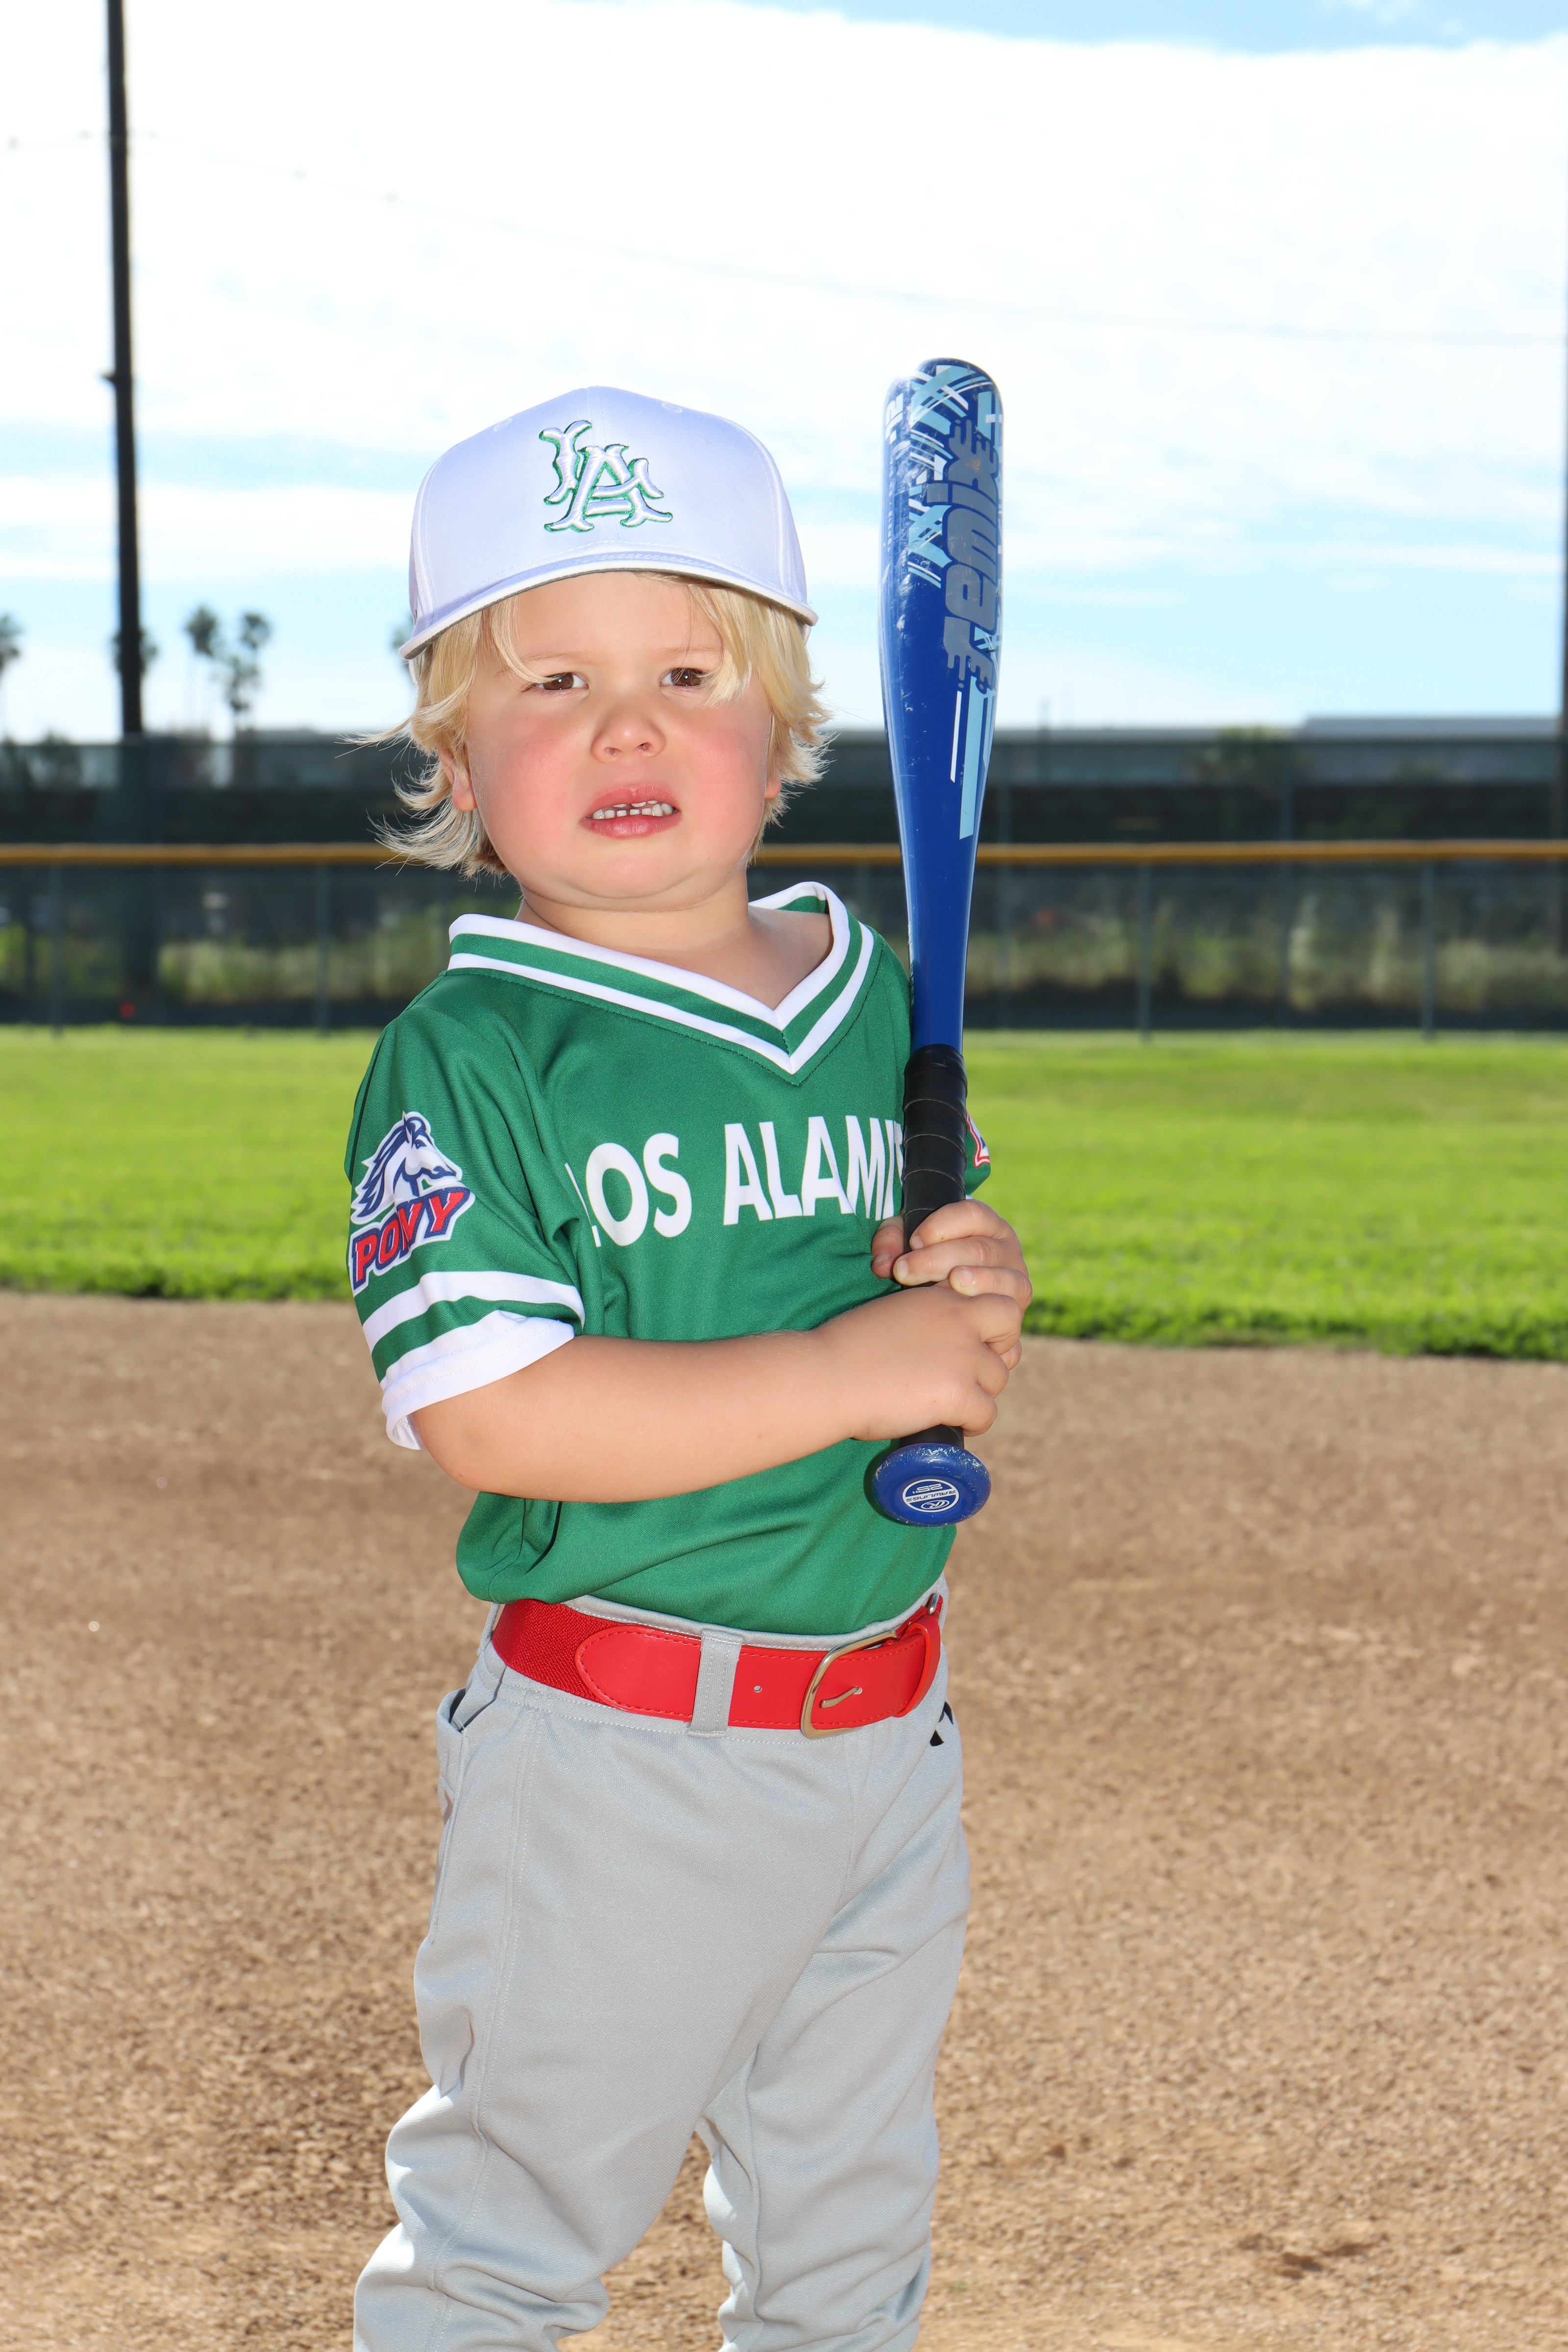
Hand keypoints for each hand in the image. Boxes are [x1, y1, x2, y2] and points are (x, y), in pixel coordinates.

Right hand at [814, 1284, 1022, 1441]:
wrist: (827, 1375)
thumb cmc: (846, 1348)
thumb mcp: (894, 1316)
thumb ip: (924, 1323)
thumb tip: (936, 1346)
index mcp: (942, 1298)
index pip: (999, 1303)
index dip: (993, 1326)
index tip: (972, 1345)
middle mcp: (959, 1321)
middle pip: (1009, 1334)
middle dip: (996, 1354)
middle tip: (971, 1375)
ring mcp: (962, 1357)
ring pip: (998, 1378)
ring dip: (980, 1392)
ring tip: (952, 1404)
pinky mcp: (958, 1392)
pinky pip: (987, 1414)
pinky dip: (973, 1423)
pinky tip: (953, 1425)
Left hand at [870, 1200, 1031, 1371]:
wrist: (950, 1307)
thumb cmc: (927, 1264)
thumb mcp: (907, 1244)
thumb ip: (890, 1244)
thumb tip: (880, 1264)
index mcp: (986, 1224)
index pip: (972, 1214)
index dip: (942, 1225)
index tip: (913, 1241)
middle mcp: (1006, 1248)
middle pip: (978, 1248)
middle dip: (937, 1259)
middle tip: (903, 1272)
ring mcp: (1015, 1278)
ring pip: (999, 1276)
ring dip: (972, 1281)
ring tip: (949, 1283)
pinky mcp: (1015, 1308)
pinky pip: (1009, 1306)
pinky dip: (987, 1307)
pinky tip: (962, 1309)